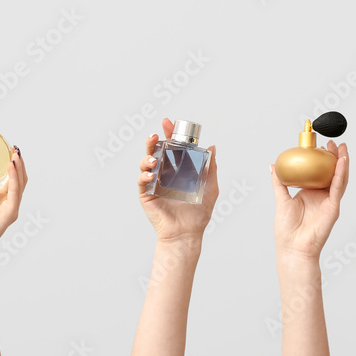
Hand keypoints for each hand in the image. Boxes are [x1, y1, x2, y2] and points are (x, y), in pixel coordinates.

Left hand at [0, 147, 26, 250]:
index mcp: (0, 197)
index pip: (12, 178)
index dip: (13, 164)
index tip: (10, 150)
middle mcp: (8, 201)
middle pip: (20, 178)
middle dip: (19, 163)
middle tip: (14, 149)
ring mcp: (11, 206)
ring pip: (21, 183)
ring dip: (19, 168)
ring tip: (14, 155)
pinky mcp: (10, 211)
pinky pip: (15, 192)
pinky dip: (14, 179)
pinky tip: (10, 167)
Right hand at [137, 118, 218, 243]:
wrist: (187, 233)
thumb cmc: (199, 213)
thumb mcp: (210, 187)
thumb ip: (210, 167)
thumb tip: (212, 146)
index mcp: (178, 169)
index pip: (172, 147)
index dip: (169, 134)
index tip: (168, 122)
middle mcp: (165, 174)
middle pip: (155, 151)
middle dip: (153, 141)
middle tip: (155, 135)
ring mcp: (154, 183)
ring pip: (145, 163)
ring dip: (147, 158)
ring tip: (154, 159)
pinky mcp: (147, 194)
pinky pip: (142, 181)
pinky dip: (145, 175)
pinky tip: (151, 174)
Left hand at [271, 141, 348, 260]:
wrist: (292, 247)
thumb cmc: (287, 229)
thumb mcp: (281, 199)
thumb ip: (279, 182)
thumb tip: (273, 166)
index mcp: (311, 193)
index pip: (319, 172)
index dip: (321, 159)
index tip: (319, 145)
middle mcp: (322, 196)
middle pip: (332, 173)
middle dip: (335, 157)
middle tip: (334, 142)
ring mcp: (329, 202)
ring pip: (339, 178)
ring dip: (342, 162)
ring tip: (342, 148)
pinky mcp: (333, 208)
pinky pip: (338, 188)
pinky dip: (341, 174)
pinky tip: (341, 162)